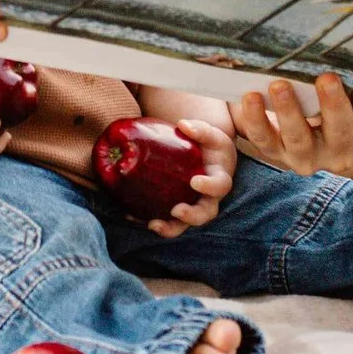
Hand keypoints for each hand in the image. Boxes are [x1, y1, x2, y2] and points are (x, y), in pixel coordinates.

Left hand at [144, 120, 234, 238]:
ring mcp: (192, 207)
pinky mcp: (176, 210)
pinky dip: (150, 220)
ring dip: (170, 228)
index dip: (209, 186)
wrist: (205, 157)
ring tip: (154, 224)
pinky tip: (133, 217)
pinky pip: (166, 220)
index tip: (195, 181)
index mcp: (219, 180)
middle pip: (205, 214)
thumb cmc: (209, 145)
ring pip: (185, 224)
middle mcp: (208, 199)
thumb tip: (183, 125)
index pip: (219, 186)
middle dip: (191, 216)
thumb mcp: (210, 134)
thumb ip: (200, 129)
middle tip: (176, 210)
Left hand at [233, 73, 352, 177]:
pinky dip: (255, 120)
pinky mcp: (276, 154)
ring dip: (289, 112)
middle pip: (340, 131)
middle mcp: (339, 151)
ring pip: (298, 139)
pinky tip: (250, 97)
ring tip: (279, 85)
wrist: (300, 129)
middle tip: (327, 78)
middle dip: (333, 104)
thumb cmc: (332, 100)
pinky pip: (264, 140)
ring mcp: (307, 156)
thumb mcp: (351, 92)